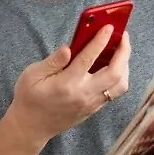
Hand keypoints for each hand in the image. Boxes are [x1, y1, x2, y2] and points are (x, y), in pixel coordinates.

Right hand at [9, 26, 130, 141]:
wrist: (31, 127)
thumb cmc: (28, 98)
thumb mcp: (32, 75)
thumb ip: (53, 61)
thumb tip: (69, 48)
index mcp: (66, 83)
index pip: (89, 58)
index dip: (100, 40)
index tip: (109, 27)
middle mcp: (83, 94)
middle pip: (115, 72)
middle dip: (123, 52)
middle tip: (124, 37)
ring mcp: (91, 103)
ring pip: (120, 85)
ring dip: (125, 66)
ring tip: (121, 52)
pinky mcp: (93, 109)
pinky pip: (114, 93)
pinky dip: (119, 77)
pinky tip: (114, 67)